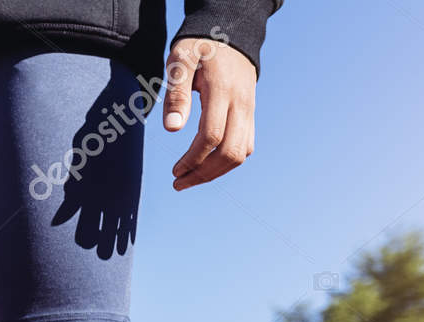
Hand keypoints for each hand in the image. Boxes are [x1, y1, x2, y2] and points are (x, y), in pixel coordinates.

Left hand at [163, 38, 256, 190]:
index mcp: (222, 90)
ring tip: (189, 179)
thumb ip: (176, 93)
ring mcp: (249, 109)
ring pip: (241, 153)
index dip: (193, 159)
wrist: (231, 35)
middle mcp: (241, 103)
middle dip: (204, 174)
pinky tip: (206, 166)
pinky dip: (226, 162)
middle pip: (230, 152)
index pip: (212, 136)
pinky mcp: (250, 114)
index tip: (174, 171)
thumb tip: (173, 129)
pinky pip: (246, 146)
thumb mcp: (181, 61)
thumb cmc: (200, 48)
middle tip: (178, 183)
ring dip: (215, 173)